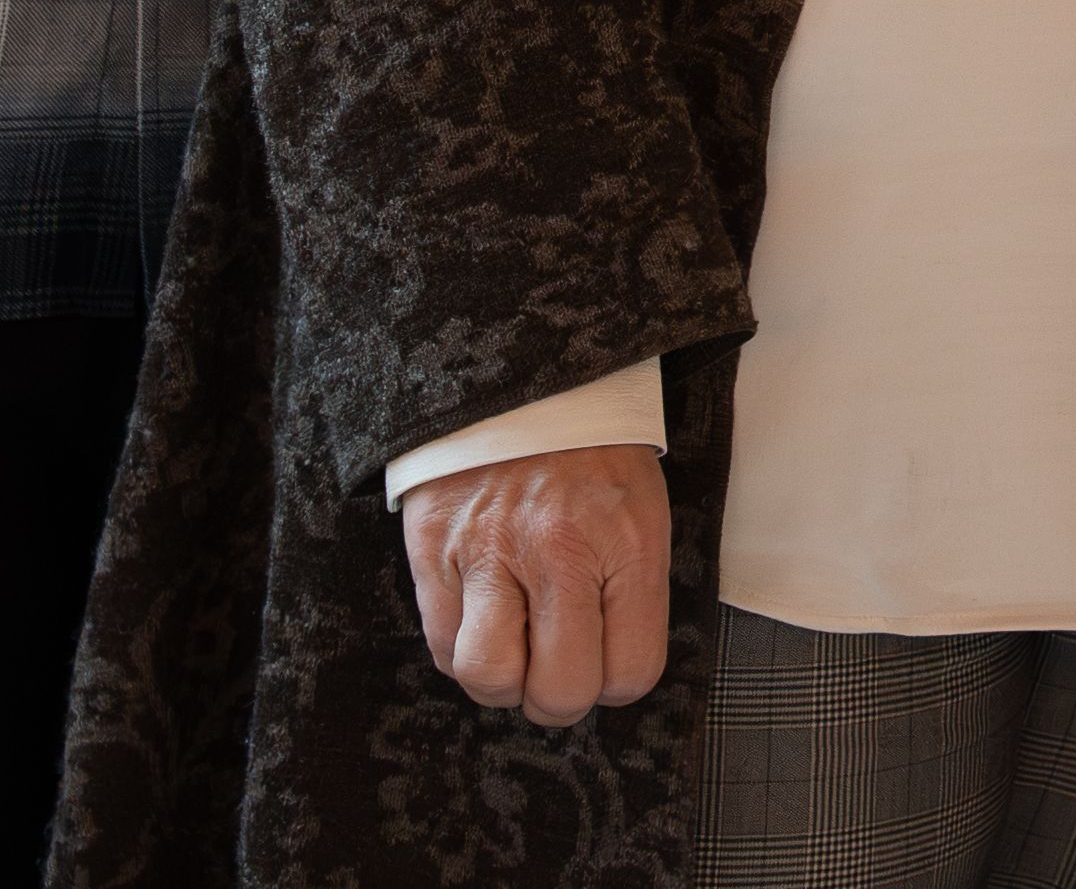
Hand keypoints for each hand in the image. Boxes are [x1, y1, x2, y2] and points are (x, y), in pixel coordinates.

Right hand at [399, 443, 670, 727]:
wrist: (523, 377)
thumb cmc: (593, 457)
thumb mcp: (642, 513)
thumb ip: (632, 595)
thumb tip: (611, 676)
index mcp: (626, 544)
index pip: (630, 670)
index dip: (617, 683)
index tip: (608, 665)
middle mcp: (559, 551)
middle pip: (558, 689)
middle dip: (559, 699)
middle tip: (557, 674)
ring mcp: (490, 551)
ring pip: (488, 676)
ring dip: (502, 682)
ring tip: (514, 652)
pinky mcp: (433, 549)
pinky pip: (440, 644)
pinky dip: (460, 650)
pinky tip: (480, 620)